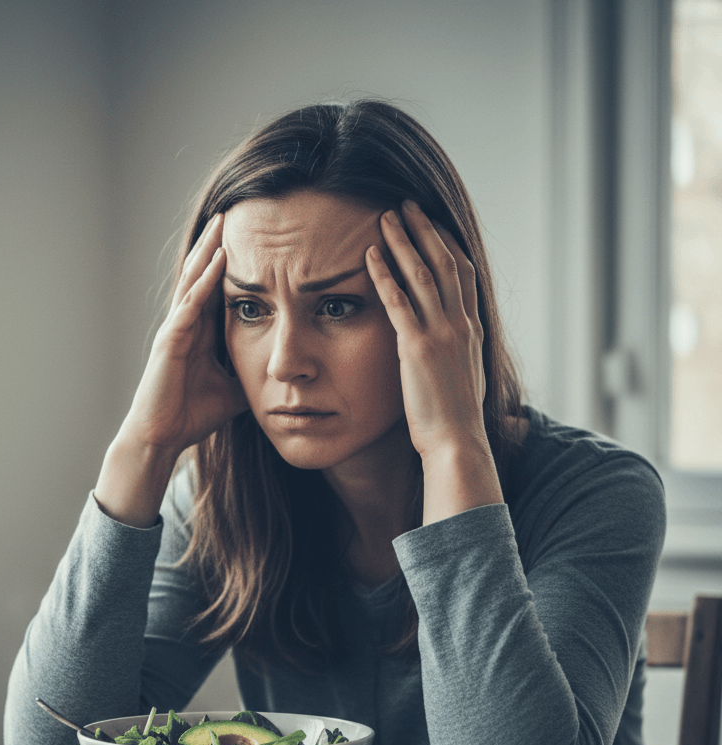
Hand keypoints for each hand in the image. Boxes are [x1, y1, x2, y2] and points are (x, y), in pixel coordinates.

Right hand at [118, 213, 247, 455]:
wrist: (162, 438)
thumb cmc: (191, 416)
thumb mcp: (234, 391)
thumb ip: (252, 376)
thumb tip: (284, 376)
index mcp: (199, 334)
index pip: (216, 289)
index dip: (229, 264)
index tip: (250, 239)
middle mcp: (185, 324)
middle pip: (201, 274)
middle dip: (216, 244)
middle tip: (232, 212)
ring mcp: (175, 329)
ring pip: (193, 280)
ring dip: (208, 250)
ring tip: (222, 222)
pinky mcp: (170, 340)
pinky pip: (190, 303)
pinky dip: (204, 281)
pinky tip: (217, 260)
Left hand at [365, 200, 486, 465]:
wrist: (457, 442)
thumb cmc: (454, 420)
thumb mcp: (461, 378)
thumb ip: (453, 353)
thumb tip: (445, 346)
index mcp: (472, 330)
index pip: (464, 275)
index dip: (447, 244)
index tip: (432, 224)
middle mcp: (461, 325)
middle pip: (446, 263)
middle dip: (426, 230)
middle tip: (408, 205)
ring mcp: (442, 334)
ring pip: (425, 274)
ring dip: (405, 242)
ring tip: (387, 216)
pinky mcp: (418, 348)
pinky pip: (399, 302)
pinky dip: (385, 275)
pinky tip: (370, 255)